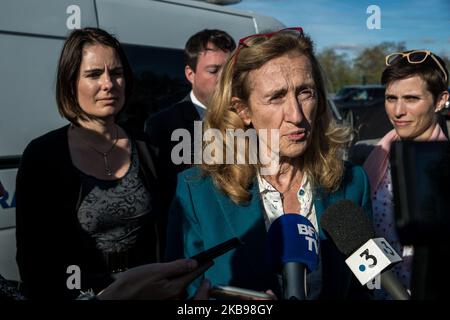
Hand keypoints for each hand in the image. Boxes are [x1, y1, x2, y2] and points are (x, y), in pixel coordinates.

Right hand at [97, 259, 213, 299]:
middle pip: (189, 282)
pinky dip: (171, 283)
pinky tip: (160, 280)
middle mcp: (175, 297)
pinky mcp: (162, 300)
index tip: (210, 260)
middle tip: (192, 264)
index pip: (193, 274)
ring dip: (178, 278)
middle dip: (190, 273)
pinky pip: (173, 291)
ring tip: (165, 271)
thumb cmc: (133, 284)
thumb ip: (176, 266)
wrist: (117, 297)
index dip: (202, 265)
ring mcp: (169, 300)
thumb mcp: (156, 270)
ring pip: (180, 286)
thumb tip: (193, 263)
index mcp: (175, 288)